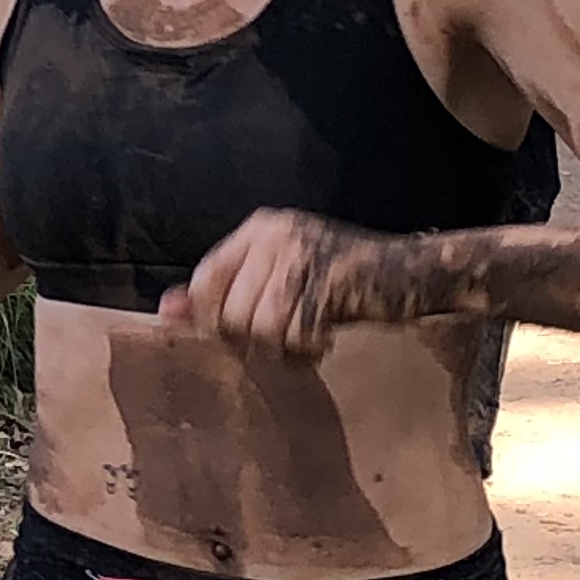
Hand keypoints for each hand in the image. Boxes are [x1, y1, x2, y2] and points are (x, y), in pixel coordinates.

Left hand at [156, 210, 376, 356]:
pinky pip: (298, 334)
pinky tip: (324, 341)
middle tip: (279, 344)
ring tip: (303, 342)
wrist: (411, 272)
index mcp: (260, 229)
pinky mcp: (331, 282)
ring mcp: (305, 256)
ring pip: (263, 326)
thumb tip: (167, 310)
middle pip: (232, 311)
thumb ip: (228, 290)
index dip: (204, 316)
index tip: (216, 340)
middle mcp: (278, 236)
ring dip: (282, 348)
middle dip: (251, 340)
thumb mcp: (279, 275)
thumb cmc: (341, 279)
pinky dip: (309, 350)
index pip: (207, 277)